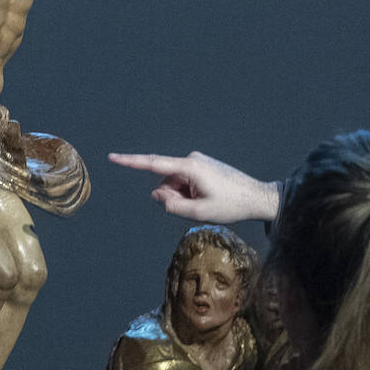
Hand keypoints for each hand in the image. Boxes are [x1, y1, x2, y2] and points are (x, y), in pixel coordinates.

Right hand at [107, 151, 279, 223]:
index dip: (130, 162)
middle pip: (166, 182)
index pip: (153, 164)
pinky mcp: (202, 166)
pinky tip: (208, 198)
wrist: (256, 197)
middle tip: (197, 208)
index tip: (112, 157)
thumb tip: (157, 195)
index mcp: (190, 167)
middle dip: (173, 197)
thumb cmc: (231, 205)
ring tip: (205, 203)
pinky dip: (190, 193)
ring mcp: (197, 162)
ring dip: (183, 197)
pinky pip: (185, 182)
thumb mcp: (199, 212)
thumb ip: (172, 206)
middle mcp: (191, 159)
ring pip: (175, 184)